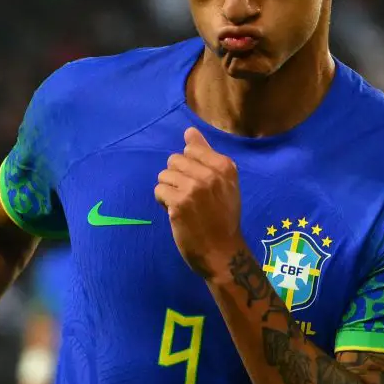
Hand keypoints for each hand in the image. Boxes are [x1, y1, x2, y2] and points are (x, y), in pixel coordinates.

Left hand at [154, 127, 245, 277]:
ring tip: (182, 205)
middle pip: (174, 160)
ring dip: (169, 190)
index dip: (189, 168)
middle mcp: (210, 174)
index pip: (191, 150)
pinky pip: (159, 190)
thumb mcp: (224, 184)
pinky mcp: (178, 203)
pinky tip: (176, 213)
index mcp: (225, 166)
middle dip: (176, 178)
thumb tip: (189, 131)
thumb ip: (206, 155)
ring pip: (164, 175)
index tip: (199, 186)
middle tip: (189, 198)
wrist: (222, 252)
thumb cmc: (222, 218)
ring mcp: (194, 188)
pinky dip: (163, 202)